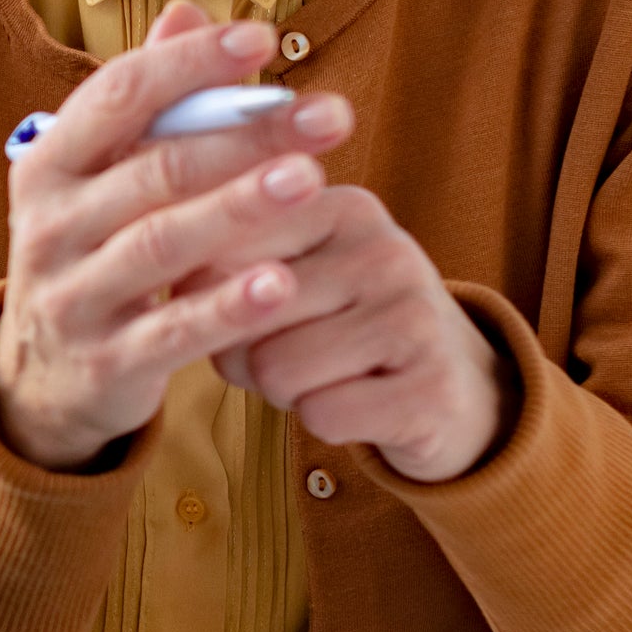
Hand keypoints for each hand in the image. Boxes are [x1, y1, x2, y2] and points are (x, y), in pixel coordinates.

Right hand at [0, 3, 354, 469]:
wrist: (42, 377)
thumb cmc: (91, 252)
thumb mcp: (98, 178)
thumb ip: (143, 102)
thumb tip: (186, 12)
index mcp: (48, 165)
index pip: (118, 95)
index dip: (190, 64)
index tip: (264, 39)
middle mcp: (49, 225)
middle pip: (155, 168)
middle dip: (247, 136)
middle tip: (329, 116)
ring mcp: (72, 296)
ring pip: (161, 244)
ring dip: (240, 209)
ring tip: (311, 181)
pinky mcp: (106, 361)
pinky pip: (173, 330)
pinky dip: (228, 305)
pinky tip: (284, 281)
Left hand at [204, 183, 510, 483]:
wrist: (454, 387)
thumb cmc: (345, 326)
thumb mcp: (297, 273)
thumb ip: (231, 259)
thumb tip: (178, 275)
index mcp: (343, 208)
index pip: (224, 250)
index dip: (215, 301)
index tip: (251, 307)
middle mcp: (386, 251)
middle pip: (244, 318)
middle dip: (247, 354)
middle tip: (296, 352)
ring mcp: (416, 318)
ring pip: (277, 371)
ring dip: (286, 392)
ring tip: (330, 375)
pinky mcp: (431, 388)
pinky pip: (321, 416)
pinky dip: (326, 423)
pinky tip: (364, 403)